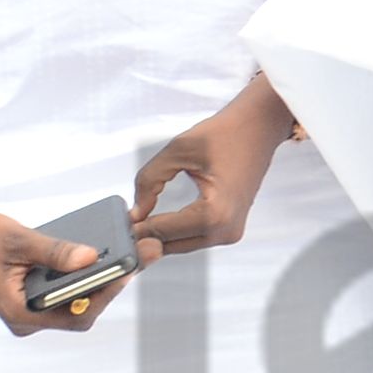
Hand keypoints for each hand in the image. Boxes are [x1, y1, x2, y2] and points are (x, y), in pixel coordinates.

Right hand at [0, 199, 146, 336]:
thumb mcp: (20, 241)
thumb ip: (55, 252)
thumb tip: (91, 257)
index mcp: (21, 314)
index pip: (76, 315)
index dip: (106, 294)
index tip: (129, 269)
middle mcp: (31, 317)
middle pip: (85, 306)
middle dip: (116, 280)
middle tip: (147, 251)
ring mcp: (36, 306)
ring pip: (82, 296)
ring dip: (108, 273)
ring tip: (139, 246)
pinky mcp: (41, 291)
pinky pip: (73, 284)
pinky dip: (92, 268)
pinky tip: (114, 246)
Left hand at [133, 75, 294, 254]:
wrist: (259, 127)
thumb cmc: (223, 133)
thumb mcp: (178, 150)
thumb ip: (149, 181)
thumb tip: (134, 212)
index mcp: (215, 213)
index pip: (162, 231)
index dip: (135, 227)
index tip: (113, 222)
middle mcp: (226, 230)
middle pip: (171, 244)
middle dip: (146, 235)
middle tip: (118, 224)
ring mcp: (231, 233)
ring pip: (182, 244)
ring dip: (160, 235)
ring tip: (134, 221)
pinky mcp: (231, 229)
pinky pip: (195, 238)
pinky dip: (175, 232)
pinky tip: (155, 221)